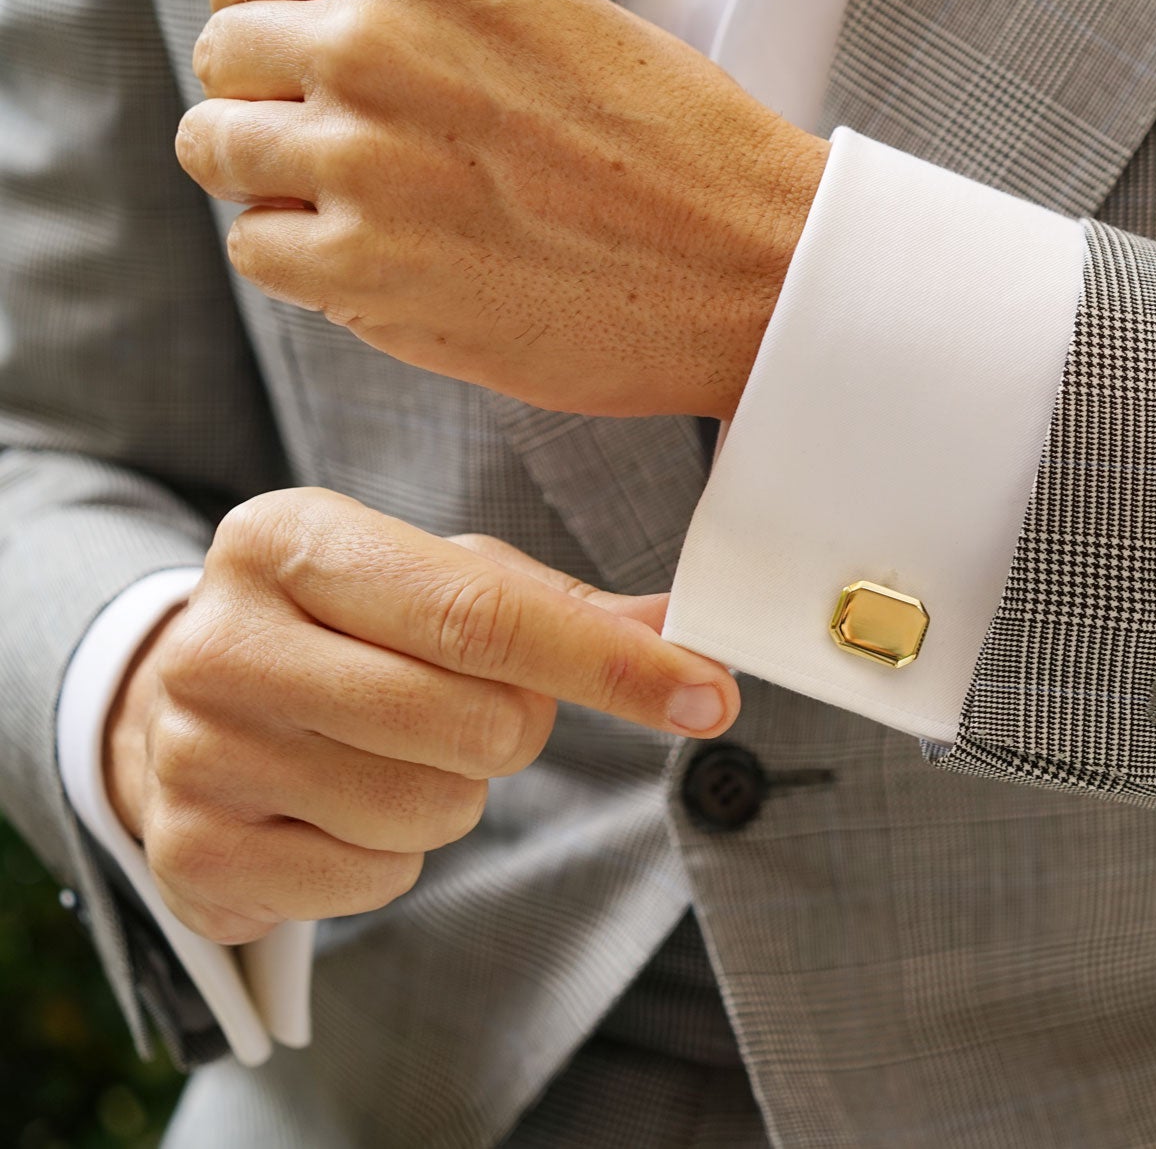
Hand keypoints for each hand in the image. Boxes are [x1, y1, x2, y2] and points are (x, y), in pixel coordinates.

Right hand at [102, 487, 737, 943]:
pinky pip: (375, 879)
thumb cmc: (345, 633)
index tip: (710, 695)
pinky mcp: (190, 855)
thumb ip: (563, 607)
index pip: (479, 612)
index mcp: (288, 540)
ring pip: (430, 809)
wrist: (182, 715)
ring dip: (452, 797)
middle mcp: (222, 640)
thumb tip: (689, 625)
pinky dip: (390, 858)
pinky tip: (338, 810)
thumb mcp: (436, 584)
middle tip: (472, 712)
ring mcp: (194, 752)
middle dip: (512, 731)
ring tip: (393, 755)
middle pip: (470, 721)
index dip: (609, 664)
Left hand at [175, 0, 830, 419]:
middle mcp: (370, 36)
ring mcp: (358, 155)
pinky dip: (306, 262)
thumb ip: (420, 9)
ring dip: (278, 181)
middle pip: (223, 56)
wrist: (754, 264)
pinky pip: (256, 249)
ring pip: (216, 151)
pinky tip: (392, 261)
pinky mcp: (362, 268)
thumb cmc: (675, 143)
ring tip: (374, 207)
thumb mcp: (545, 9)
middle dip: (274, 102)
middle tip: (361, 149)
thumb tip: (308, 41)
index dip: (272, 17)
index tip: (312, 61)